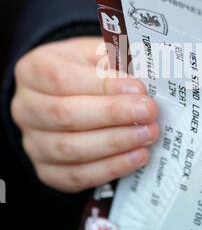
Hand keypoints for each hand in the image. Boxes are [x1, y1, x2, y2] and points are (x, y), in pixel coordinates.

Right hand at [11, 37, 158, 191]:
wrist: (66, 95)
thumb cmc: (84, 70)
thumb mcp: (94, 53)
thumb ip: (112, 62)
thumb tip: (138, 85)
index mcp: (34, 70)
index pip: (63, 79)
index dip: (103, 85)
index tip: (137, 89)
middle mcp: (25, 108)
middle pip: (65, 115)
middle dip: (113, 115)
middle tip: (148, 112)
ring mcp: (33, 142)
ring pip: (71, 149)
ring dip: (116, 142)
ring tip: (147, 134)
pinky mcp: (47, 170)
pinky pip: (77, 176)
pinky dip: (110, 168)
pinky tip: (136, 156)